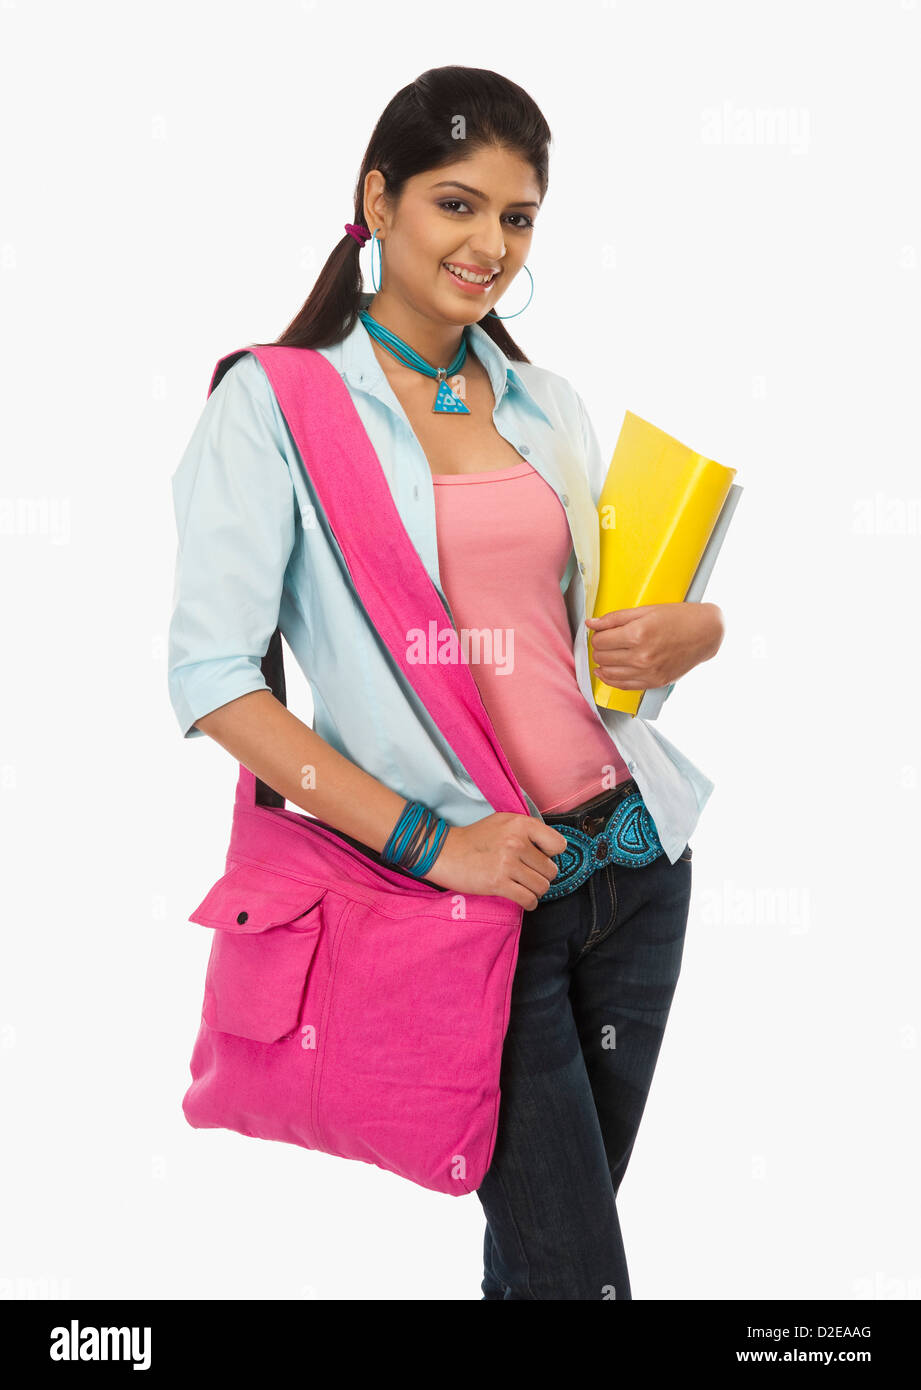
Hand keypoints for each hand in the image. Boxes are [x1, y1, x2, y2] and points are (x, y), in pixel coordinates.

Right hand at [426, 813, 569, 910]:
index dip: (551, 854)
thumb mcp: (503, 822)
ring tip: (525, 886)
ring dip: (535, 890)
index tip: (539, 857)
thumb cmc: (474, 838)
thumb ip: (527, 831)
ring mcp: (508, 863)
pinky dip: (529, 903)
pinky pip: (528, 899)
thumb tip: (550, 849)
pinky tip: (523, 899)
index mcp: (521, 824)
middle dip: (542, 876)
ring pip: (542, 886)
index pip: (558, 845)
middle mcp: (517, 842)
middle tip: (528, 875)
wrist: (444, 852)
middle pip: (551, 870)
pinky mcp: (498, 883)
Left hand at [585, 602, 723, 689]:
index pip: (600, 641)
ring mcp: (648, 672)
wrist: (705, 633)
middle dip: (599, 649)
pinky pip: (623, 686)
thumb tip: (590, 624)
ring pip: (609, 673)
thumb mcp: (645, 610)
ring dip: (602, 664)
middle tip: (605, 642)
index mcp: (638, 634)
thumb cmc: (678, 617)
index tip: (602, 632)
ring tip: (605, 656)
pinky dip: (611, 679)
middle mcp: (641, 656)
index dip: (598, 636)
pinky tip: (606, 672)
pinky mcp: (654, 682)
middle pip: (602, 657)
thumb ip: (615, 618)